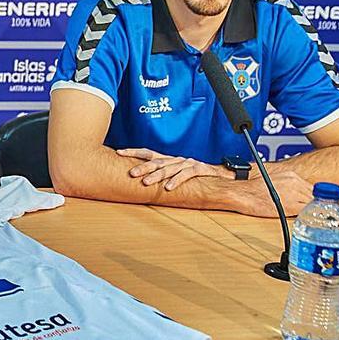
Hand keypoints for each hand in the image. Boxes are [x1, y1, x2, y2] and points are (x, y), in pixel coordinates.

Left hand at [117, 147, 232, 189]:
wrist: (219, 174)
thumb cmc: (193, 175)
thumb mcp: (174, 173)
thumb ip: (160, 175)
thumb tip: (137, 180)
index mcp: (168, 159)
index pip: (147, 152)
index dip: (133, 151)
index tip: (119, 152)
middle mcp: (175, 159)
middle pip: (156, 161)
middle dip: (142, 167)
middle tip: (131, 173)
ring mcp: (187, 163)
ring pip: (169, 169)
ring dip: (157, 176)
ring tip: (146, 183)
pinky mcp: (198, 169)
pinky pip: (186, 175)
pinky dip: (176, 181)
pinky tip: (168, 188)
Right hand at [230, 170, 311, 217]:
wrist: (241, 193)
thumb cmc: (250, 190)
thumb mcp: (272, 182)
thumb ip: (286, 187)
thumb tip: (292, 195)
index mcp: (291, 175)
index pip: (309, 188)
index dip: (309, 197)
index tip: (309, 204)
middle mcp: (295, 182)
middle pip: (313, 195)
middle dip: (311, 204)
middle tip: (309, 212)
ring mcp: (294, 193)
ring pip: (311, 204)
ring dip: (309, 211)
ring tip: (303, 217)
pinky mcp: (291, 206)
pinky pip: (306, 213)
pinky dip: (305, 217)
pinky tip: (300, 220)